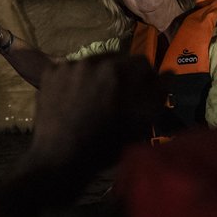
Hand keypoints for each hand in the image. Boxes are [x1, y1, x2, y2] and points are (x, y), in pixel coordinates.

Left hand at [24, 53, 160, 172]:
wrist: (60, 157)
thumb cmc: (104, 144)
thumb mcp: (140, 123)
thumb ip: (157, 95)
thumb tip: (167, 74)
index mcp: (115, 70)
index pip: (141, 62)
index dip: (147, 79)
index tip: (143, 93)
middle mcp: (90, 60)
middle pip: (115, 59)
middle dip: (122, 75)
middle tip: (119, 98)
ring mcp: (66, 65)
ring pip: (92, 63)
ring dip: (98, 76)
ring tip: (96, 100)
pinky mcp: (49, 73)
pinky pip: (70, 70)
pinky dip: (76, 80)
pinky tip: (76, 100)